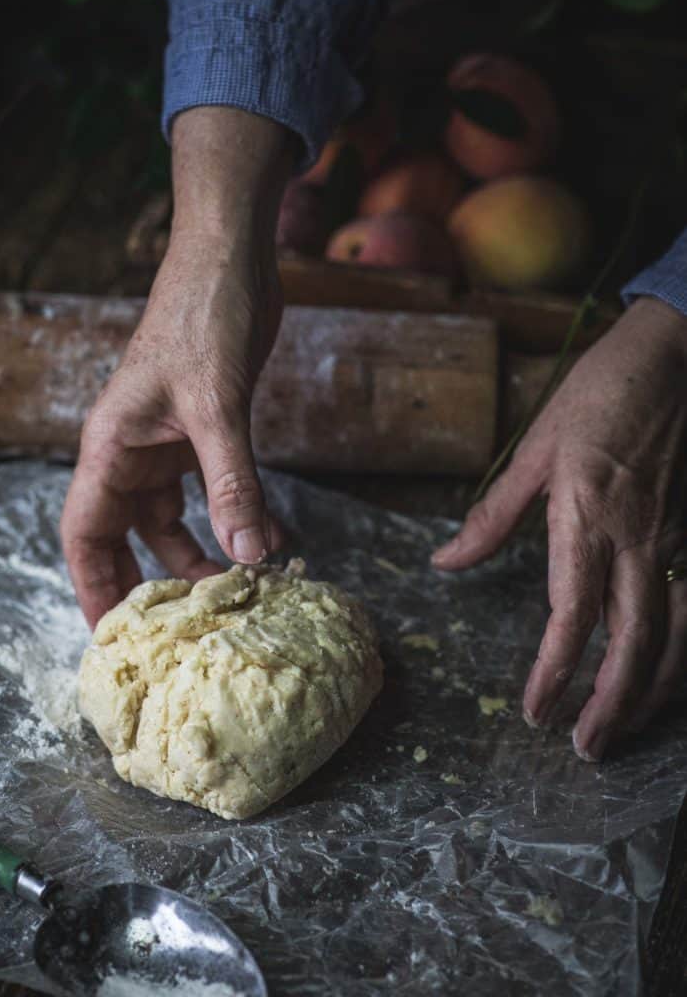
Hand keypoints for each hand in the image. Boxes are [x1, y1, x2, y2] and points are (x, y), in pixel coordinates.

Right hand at [61, 108, 294, 627]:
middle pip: (122, 536)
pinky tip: (266, 543)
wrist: (230, 262)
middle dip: (144, 584)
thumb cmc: (203, 320)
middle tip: (173, 635)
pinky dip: (230, 522)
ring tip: (233, 593)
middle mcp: (130, 452)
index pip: (85, 532)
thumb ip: (232, 485)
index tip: (112, 636)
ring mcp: (165, 445)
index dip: (93, 586)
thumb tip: (252, 557)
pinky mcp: (200, 435)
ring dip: (197, 557)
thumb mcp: (217, 409)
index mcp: (109, 447)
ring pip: (168, 521)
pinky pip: (207, 494)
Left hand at [432, 298, 686, 759]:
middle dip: (614, 704)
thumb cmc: (596, 396)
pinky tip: (661, 678)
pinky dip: (677, 653)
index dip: (553, 670)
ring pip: (675, 634)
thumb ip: (492, 515)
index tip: (535, 710)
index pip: (572, 613)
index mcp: (587, 516)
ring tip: (622, 731)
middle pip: (635, 641)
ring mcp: (674, 539)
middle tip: (586, 749)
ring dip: (652, 691)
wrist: (673, 357)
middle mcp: (637, 538)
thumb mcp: (534, 451)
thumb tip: (444, 562)